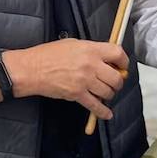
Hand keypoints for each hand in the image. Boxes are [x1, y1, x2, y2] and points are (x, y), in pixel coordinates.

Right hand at [6, 40, 127, 120]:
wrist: (32, 69)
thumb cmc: (48, 55)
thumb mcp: (72, 44)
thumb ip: (91, 50)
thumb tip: (105, 58)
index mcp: (90, 50)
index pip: (118, 54)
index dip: (124, 61)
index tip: (123, 65)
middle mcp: (90, 65)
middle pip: (116, 77)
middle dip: (118, 81)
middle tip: (115, 82)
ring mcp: (84, 81)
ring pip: (108, 92)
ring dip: (109, 94)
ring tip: (105, 92)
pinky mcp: (77, 95)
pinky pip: (95, 106)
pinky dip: (103, 112)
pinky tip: (106, 113)